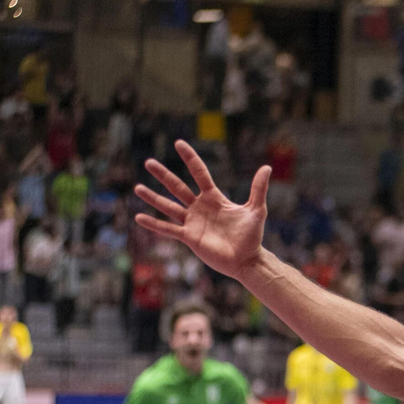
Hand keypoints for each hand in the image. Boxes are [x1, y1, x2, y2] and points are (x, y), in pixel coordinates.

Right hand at [133, 140, 269, 280]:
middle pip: (177, 187)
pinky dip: (154, 224)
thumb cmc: (252, 236)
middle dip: (163, 175)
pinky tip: (139, 217)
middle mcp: (200, 207)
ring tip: (137, 187)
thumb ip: (258, 189)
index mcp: (214, 198)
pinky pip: (168, 229)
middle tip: (148, 162)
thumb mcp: (256, 210)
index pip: (200, 173)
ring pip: (168, 206)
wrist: (247, 260)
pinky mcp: (189, 237)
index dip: (190, 159)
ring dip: (153, 197)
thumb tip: (267, 167)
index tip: (179, 144)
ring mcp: (193, 222)